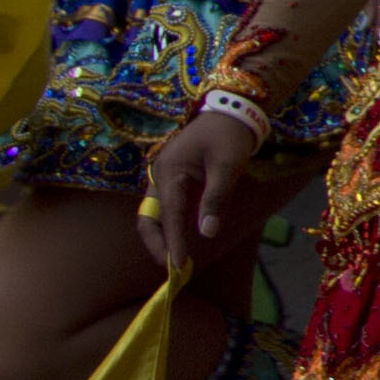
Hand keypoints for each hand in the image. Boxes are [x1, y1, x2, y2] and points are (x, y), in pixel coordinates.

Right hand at [140, 103, 265, 273]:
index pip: (168, 214)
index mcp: (170, 170)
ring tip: (176, 261)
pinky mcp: (172, 179)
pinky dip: (169, 226)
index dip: (173, 242)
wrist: (230, 111)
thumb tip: (207, 233)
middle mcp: (160, 174)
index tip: (179, 266)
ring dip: (161, 237)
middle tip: (172, 269)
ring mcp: (163, 177)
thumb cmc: (230, 136)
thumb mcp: (228, 167)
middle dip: (157, 244)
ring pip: (153, 214)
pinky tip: (180, 242)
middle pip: (148, 217)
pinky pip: (165, 207)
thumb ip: (216, 199)